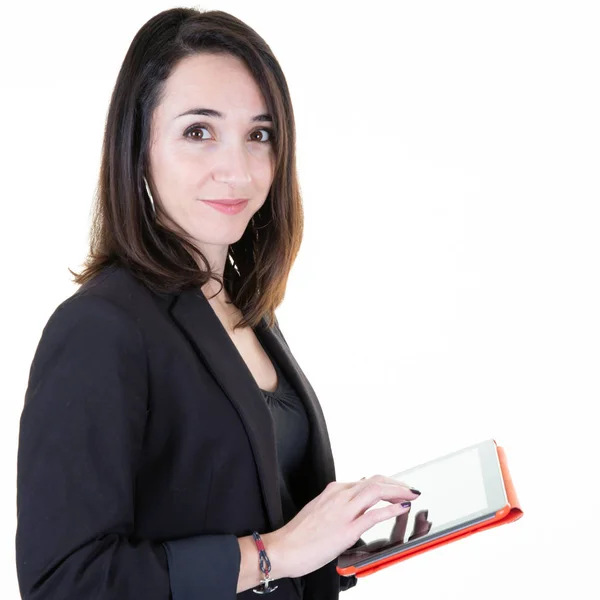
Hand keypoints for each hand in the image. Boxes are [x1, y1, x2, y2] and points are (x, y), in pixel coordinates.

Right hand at [266, 475, 419, 578]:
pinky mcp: (346, 529)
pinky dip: (390, 509)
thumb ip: (339, 501)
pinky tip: (401, 508)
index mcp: (333, 490)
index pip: (367, 480)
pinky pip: (373, 514)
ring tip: (411, 495)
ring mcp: (343, 511)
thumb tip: (357, 493)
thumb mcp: (320, 508)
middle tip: (410, 489)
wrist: (284, 548)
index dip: (387, 483)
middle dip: (396, 484)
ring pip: (376, 491)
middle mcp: (339, 495)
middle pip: (375, 481)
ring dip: (397, 491)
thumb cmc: (300, 534)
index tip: (398, 488)